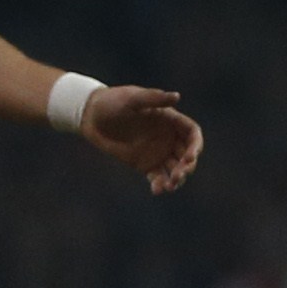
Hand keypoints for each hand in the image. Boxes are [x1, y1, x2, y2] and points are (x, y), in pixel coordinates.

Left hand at [82, 85, 203, 195]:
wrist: (91, 117)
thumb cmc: (112, 102)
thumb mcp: (132, 99)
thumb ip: (153, 98)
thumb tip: (177, 97)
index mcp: (170, 119)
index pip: (192, 134)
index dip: (195, 146)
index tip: (189, 158)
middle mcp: (168, 137)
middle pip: (187, 155)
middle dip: (187, 167)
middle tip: (177, 175)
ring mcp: (157, 152)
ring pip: (175, 169)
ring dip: (176, 179)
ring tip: (169, 186)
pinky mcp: (145, 165)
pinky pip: (158, 177)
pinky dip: (160, 185)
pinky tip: (157, 190)